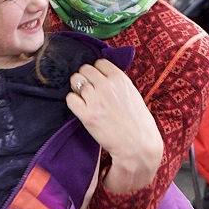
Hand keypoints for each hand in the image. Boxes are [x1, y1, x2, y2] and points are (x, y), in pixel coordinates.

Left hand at [65, 60, 162, 193]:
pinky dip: (73, 102)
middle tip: (88, 91)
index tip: (97, 80)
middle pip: (85, 69)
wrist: (138, 145)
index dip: (96, 71)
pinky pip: (70, 99)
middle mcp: (106, 86)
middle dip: (85, 78)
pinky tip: (80, 109)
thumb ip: (117, 83)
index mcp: (120, 79)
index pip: (99, 63)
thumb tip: (102, 75)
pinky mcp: (87, 115)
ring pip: (75, 81)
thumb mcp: (132, 94)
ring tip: (84, 100)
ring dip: (77, 89)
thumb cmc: (138, 122)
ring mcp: (95, 100)